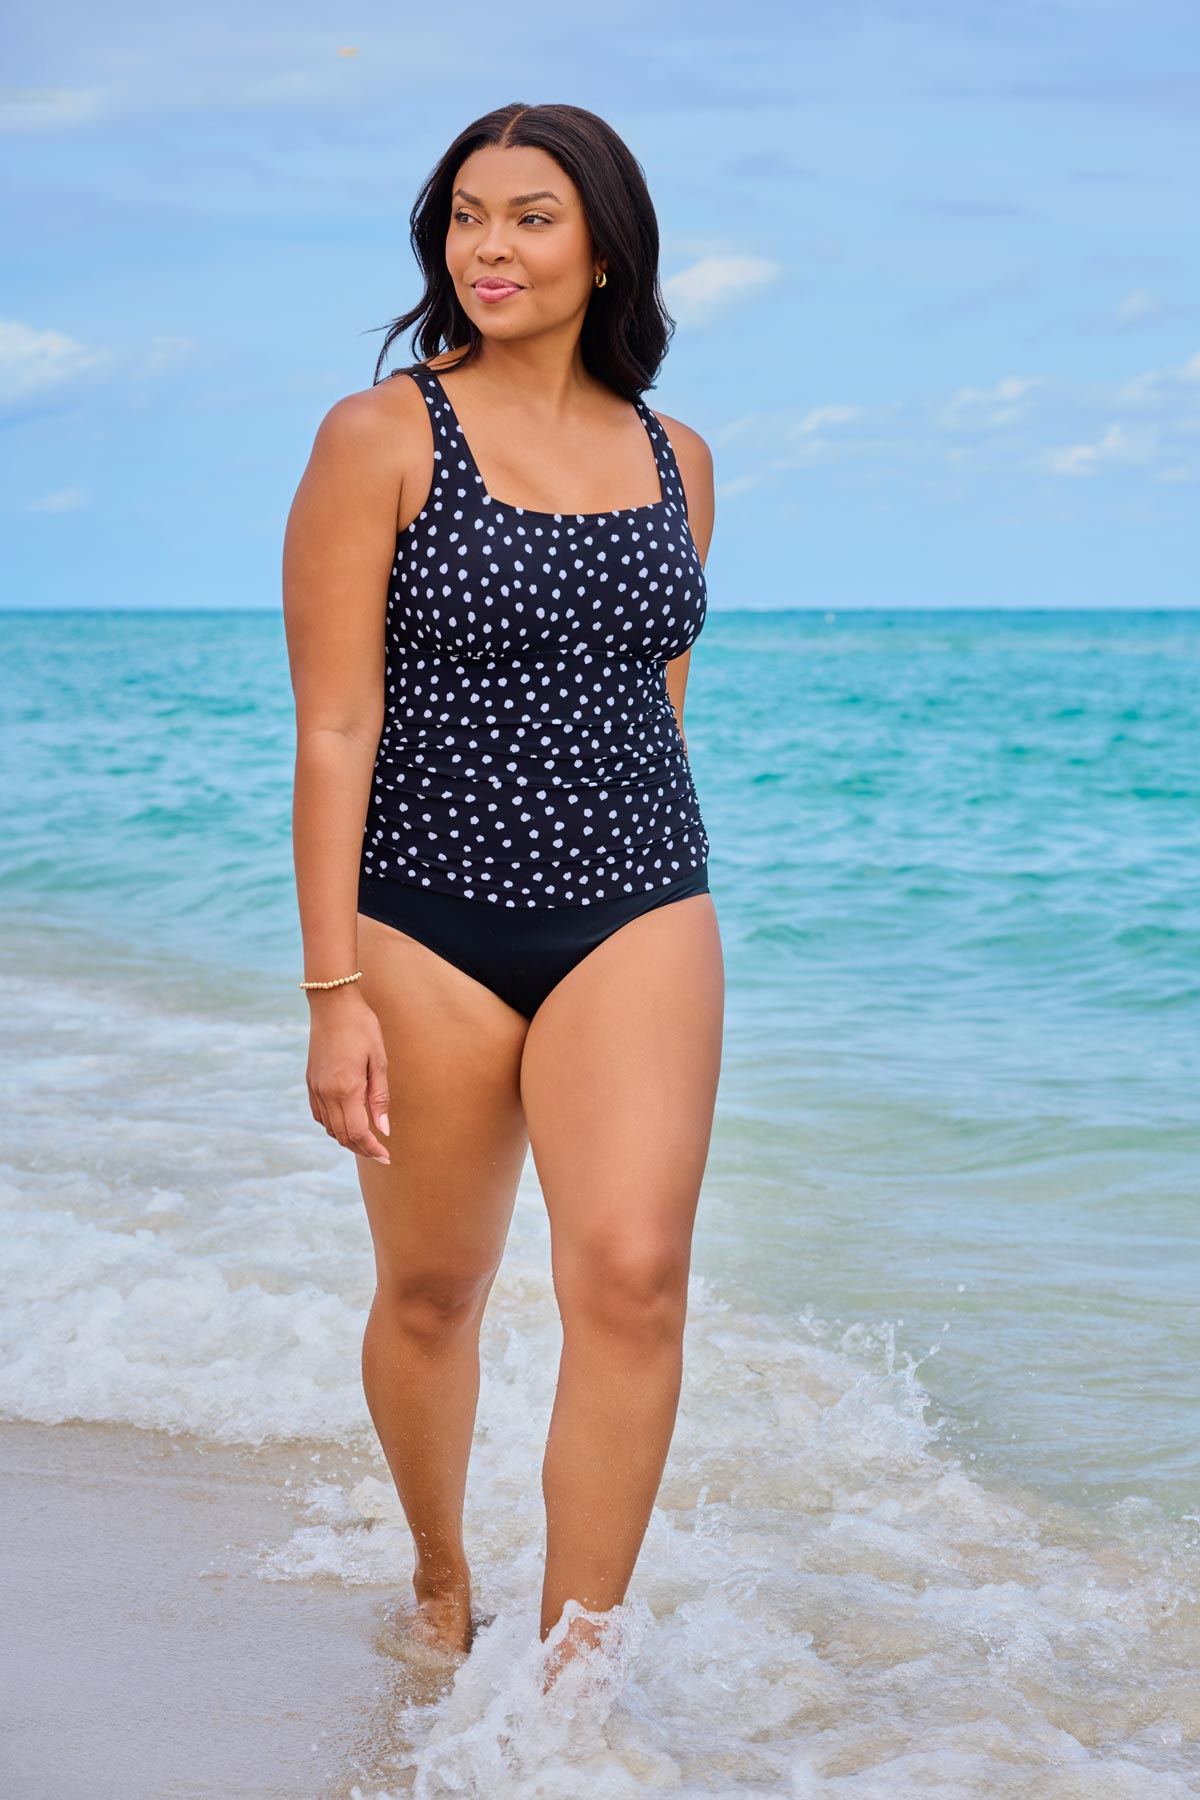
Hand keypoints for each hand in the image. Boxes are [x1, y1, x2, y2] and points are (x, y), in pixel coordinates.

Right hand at [305, 988, 390, 1164]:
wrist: (332, 1005)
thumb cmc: (362, 1028)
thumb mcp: (379, 1061)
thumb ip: (379, 1098)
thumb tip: (383, 1129)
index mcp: (346, 1088)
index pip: (358, 1133)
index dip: (373, 1149)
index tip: (386, 1156)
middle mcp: (326, 1093)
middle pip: (342, 1136)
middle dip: (362, 1148)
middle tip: (380, 1152)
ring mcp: (315, 1089)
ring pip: (329, 1128)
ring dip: (348, 1138)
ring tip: (367, 1139)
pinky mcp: (310, 1083)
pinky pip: (319, 1115)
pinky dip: (333, 1125)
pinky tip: (348, 1121)